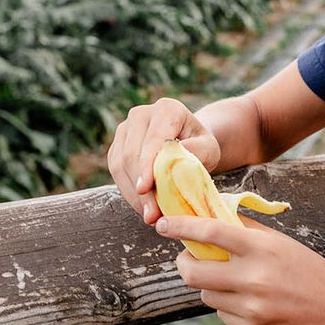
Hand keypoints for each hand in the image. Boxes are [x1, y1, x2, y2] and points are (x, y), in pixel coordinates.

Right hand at [106, 97, 221, 224]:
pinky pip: (115, 172)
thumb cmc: (201, 145)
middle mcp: (141, 114)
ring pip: (119, 165)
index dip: (147, 165)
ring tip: (149, 216)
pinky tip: (142, 207)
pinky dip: (128, 192)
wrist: (189, 142)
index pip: (153, 139)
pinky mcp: (116, 146)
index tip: (145, 189)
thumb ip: (196, 151)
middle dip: (141, 188)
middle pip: (132, 154)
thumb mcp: (209, 148)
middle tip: (152, 215)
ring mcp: (125, 129)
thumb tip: (172, 160)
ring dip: (133, 195)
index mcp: (167, 109)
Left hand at [157, 214, 324, 324]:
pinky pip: (222, 314)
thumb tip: (211, 215)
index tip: (163, 223)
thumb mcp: (279, 243)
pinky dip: (228, 305)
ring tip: (234, 281)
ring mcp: (250, 309)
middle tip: (188, 258)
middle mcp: (253, 279)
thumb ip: (245, 231)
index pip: (211, 232)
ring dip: (211, 286)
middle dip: (184, 263)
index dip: (182, 226)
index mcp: (261, 249)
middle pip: (193, 273)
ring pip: (206, 295)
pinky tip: (251, 302)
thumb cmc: (306, 269)